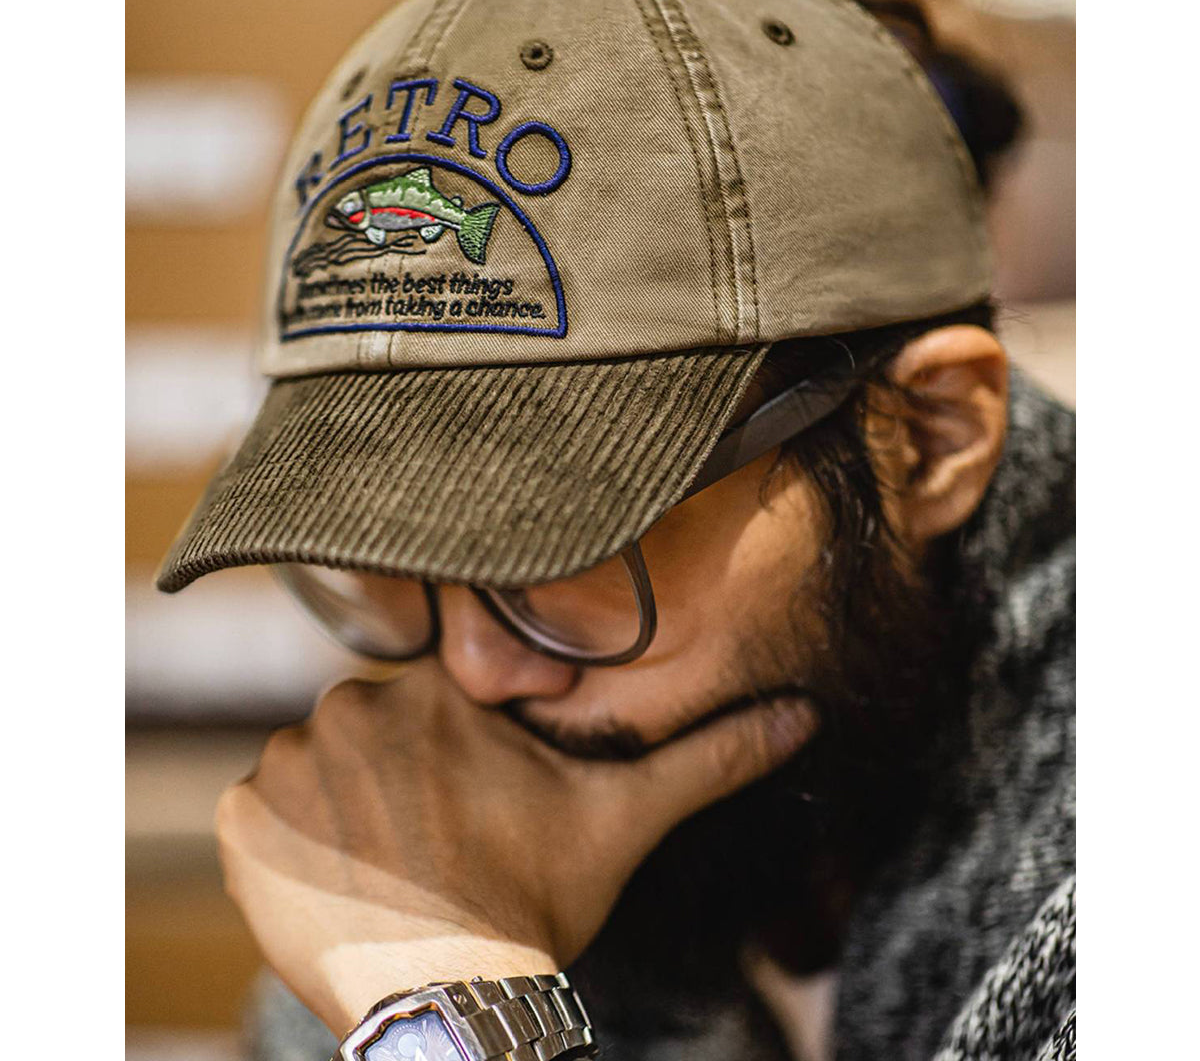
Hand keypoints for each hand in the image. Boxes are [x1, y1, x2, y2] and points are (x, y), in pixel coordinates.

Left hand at [215, 660, 815, 1034]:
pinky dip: (293, 840)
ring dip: (348, 808)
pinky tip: (343, 881)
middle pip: (375, 731)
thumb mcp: (628, 817)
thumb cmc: (536, 904)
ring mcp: (288, 763)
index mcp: (440, 690)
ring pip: (321, 766)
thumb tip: (802, 714)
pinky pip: (262, 808)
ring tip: (394, 866)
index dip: (457, 756)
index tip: (470, 806)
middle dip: (402, 779)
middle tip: (436, 844)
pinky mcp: (242, 821)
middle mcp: (352, 706)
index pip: (438, 701)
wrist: (452, 1007)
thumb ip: (708, 755)